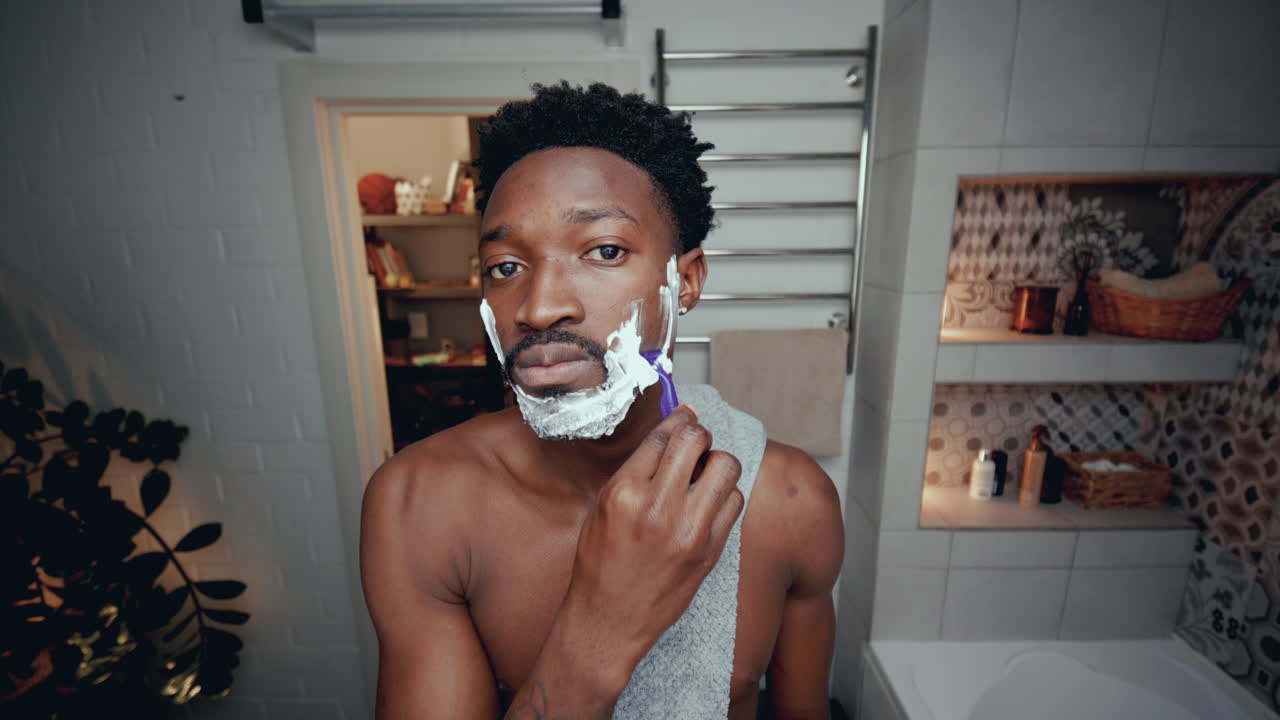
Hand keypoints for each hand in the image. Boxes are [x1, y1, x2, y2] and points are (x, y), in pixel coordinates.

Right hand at [563, 404, 744, 666]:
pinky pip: (735, 501)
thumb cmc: (600, 561)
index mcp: (624, 492)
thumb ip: (638, 468)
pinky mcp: (710, 550)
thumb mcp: (604, 506)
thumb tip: (674, 427)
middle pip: (696, 440)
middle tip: (694, 446)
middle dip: (698, 435)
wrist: (609, 618)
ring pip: (726, 466)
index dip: (676, 420)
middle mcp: (657, 508)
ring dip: (717, 463)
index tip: (685, 414)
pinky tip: (708, 503)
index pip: (662, 437)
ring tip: (703, 475)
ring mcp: (688, 530)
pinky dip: (725, 495)